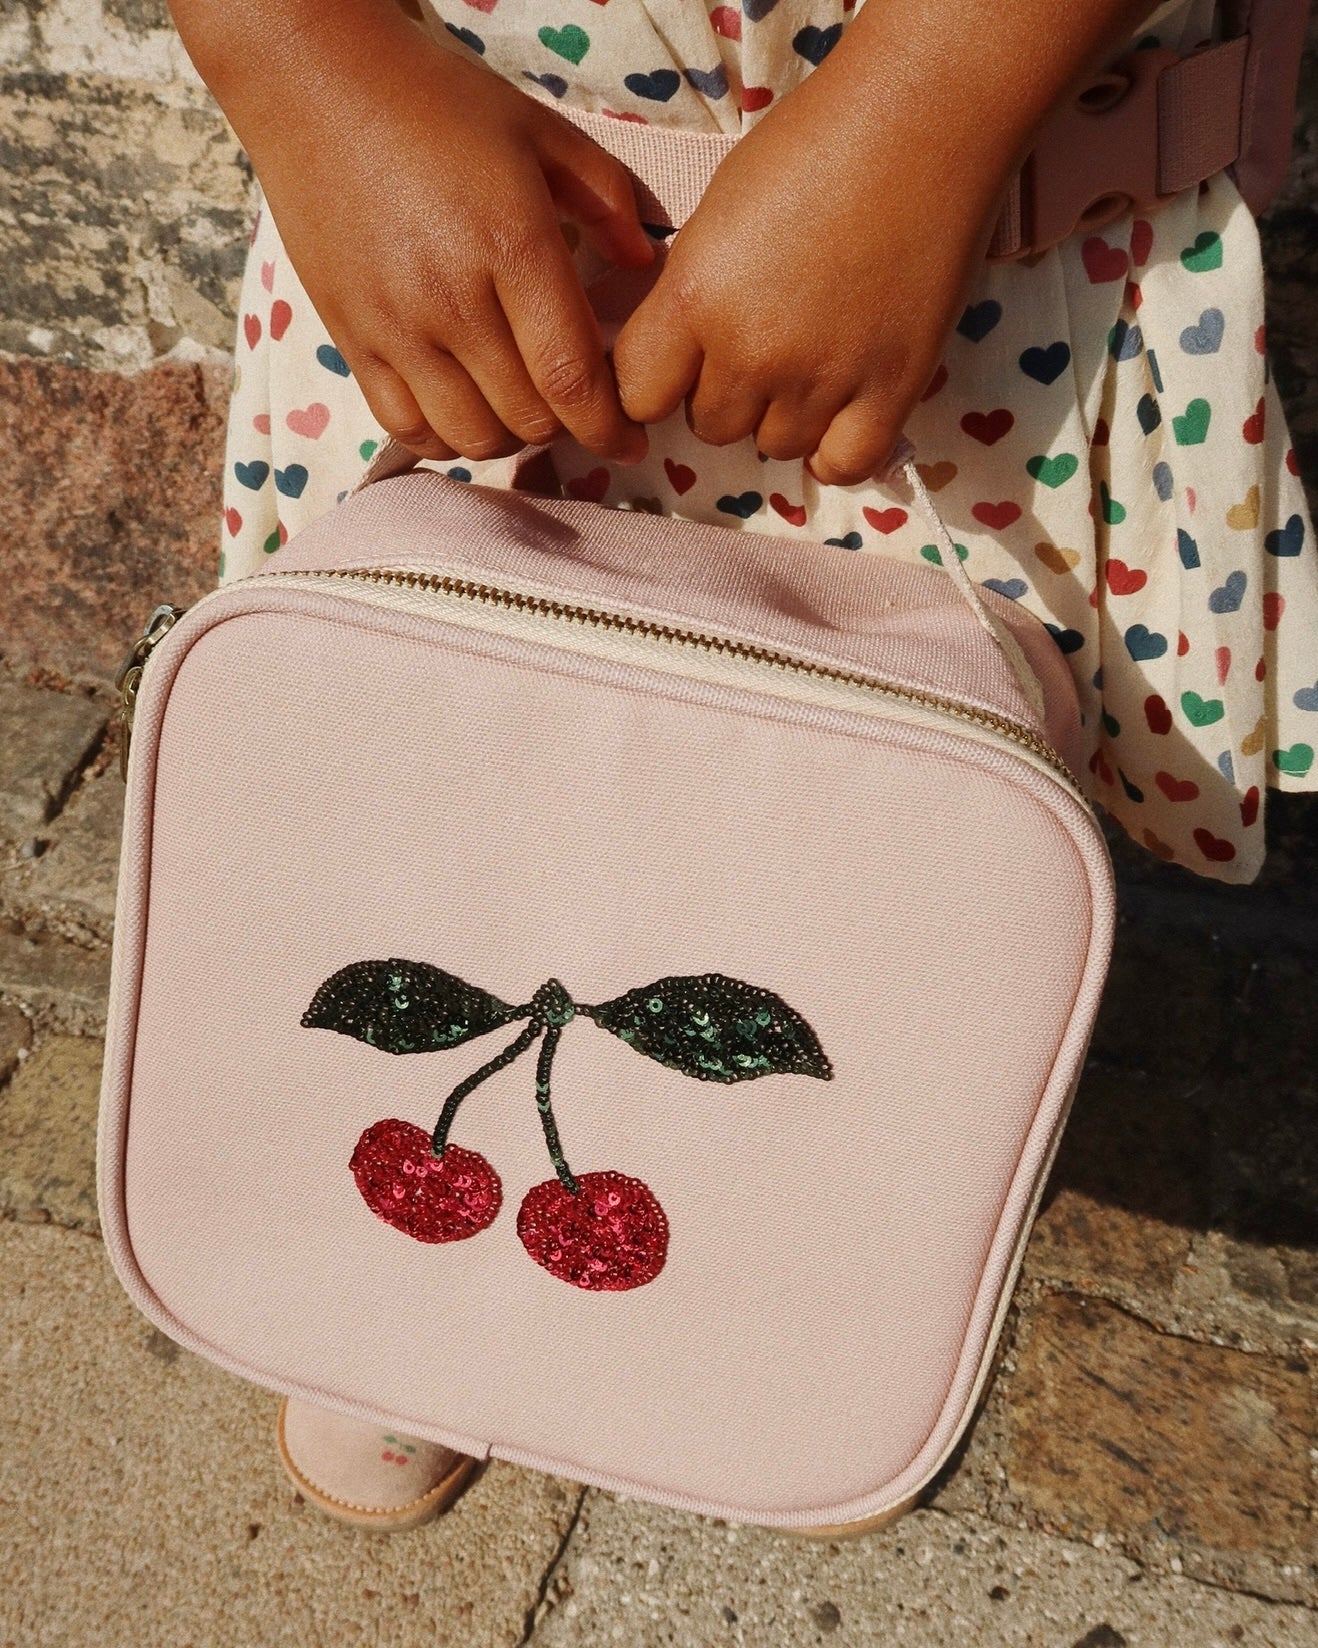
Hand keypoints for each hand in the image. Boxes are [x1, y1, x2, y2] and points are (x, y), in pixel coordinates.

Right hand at [173, 0, 653, 463]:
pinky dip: (446, 437)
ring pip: (471, 437)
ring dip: (509, 438)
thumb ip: (605, 197)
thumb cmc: (437, 103)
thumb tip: (642, 263)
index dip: (607, 426)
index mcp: (512, 245)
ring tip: (521, 409)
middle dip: (566, 427)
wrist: (315, 83)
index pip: (571, 377)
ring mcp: (396, 326)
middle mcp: (452, 299)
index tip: (628, 442)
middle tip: (575, 407)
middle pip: (527, 418)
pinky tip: (465, 410)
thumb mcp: (540, 131)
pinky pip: (406, 427)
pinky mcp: (352, 338)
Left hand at [612, 0, 1158, 486]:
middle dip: (726, 393)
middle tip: (765, 340)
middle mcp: (750, 351)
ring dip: (784, 416)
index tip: (676, 369)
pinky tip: (841, 415)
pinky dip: (836, 451)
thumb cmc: (815, 144)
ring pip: (774, 446)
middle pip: (711, 425)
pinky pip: (843, 466)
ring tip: (813, 358)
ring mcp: (822, 379)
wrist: (923, 120)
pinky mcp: (890, 391)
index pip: (637, 395)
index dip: (654, 385)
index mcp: (694, 297)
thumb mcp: (717, 214)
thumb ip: (690, 294)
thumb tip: (677, 354)